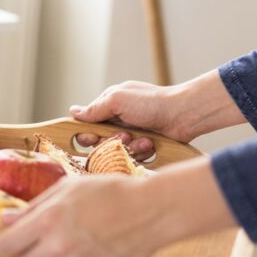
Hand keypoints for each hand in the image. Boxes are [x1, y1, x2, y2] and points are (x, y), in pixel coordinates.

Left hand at [0, 174, 160, 256]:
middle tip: (50, 236)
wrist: (153, 211)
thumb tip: (5, 219)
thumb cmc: (110, 193)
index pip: (6, 245)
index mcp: (47, 222)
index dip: (7, 241)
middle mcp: (59, 249)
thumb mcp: (67, 189)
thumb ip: (32, 207)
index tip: (13, 238)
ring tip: (81, 238)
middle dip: (31, 251)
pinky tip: (95, 247)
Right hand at [69, 80, 184, 159]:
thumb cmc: (151, 102)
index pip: (86, 126)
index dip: (87, 135)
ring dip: (130, 147)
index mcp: (108, 108)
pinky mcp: (143, 146)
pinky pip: (133, 157)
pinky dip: (142, 152)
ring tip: (144, 139)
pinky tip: (151, 143)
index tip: (94, 137)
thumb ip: (94, 109)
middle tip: (124, 136)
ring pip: (117, 152)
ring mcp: (131, 134)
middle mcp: (117, 121)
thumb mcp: (117, 100)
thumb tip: (73, 112)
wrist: (183, 114)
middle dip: (110, 142)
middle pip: (100, 142)